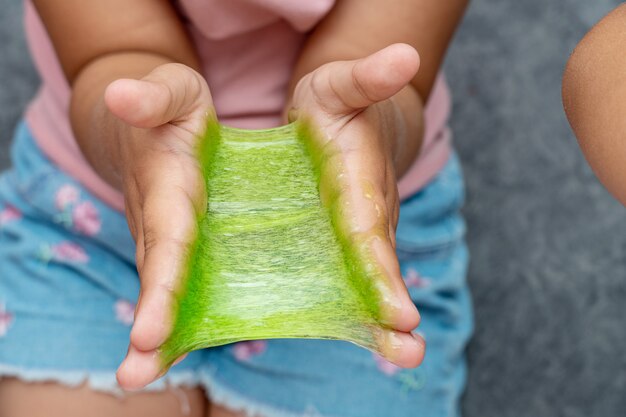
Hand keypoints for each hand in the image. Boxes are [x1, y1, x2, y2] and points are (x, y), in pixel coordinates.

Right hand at [103, 63, 212, 389]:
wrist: (149, 123)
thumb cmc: (172, 107)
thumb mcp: (174, 91)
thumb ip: (153, 94)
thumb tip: (121, 95)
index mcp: (169, 188)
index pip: (167, 242)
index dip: (161, 287)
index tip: (148, 333)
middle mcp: (162, 223)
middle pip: (157, 279)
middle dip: (150, 327)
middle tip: (135, 374)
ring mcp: (166, 240)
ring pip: (162, 291)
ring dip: (157, 338)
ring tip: (141, 378)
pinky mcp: (180, 248)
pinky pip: (181, 288)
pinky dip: (180, 323)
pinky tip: (180, 354)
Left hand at [288, 44, 425, 366]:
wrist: (349, 120)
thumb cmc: (335, 106)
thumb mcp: (337, 86)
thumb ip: (365, 77)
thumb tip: (405, 55)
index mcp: (360, 185)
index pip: (371, 233)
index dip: (382, 273)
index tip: (400, 312)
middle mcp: (368, 218)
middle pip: (379, 269)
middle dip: (392, 309)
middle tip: (409, 351)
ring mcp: (359, 236)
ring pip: (369, 283)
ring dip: (382, 323)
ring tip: (398, 358)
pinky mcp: (345, 246)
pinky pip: (349, 283)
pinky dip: (355, 314)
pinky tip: (361, 343)